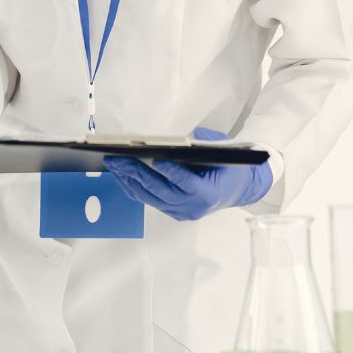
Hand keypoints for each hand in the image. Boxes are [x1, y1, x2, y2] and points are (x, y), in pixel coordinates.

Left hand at [104, 127, 272, 222]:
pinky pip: (149, 200)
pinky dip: (134, 187)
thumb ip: (207, 143)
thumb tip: (184, 139)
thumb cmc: (231, 167)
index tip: (153, 159)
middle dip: (136, 173)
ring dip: (129, 180)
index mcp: (208, 193)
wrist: (239, 189)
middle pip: (160, 190)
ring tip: (114, 164)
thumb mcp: (226, 150)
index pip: (185, 182)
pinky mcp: (173, 213)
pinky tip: (122, 174)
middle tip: (117, 158)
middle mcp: (193, 207)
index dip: (169, 171)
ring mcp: (182, 212)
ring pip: (150, 198)